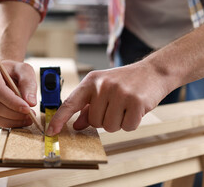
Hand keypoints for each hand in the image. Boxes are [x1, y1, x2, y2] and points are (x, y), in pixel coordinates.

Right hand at [0, 60, 37, 127]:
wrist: (2, 74)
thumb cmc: (12, 71)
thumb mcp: (24, 70)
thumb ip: (29, 83)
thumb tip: (30, 102)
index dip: (12, 101)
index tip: (27, 108)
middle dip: (14, 113)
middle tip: (30, 115)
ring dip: (11, 120)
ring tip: (27, 118)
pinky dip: (7, 123)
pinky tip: (18, 121)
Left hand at [46, 61, 170, 134]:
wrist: (152, 71)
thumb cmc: (124, 82)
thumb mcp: (102, 89)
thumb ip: (88, 107)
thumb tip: (76, 125)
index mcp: (90, 81)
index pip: (70, 103)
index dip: (59, 119)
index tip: (51, 131)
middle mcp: (102, 85)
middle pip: (94, 122)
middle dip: (105, 120)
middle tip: (115, 107)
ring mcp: (119, 92)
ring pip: (110, 126)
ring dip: (118, 122)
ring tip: (125, 107)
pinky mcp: (136, 101)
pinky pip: (127, 126)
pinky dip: (131, 123)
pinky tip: (135, 109)